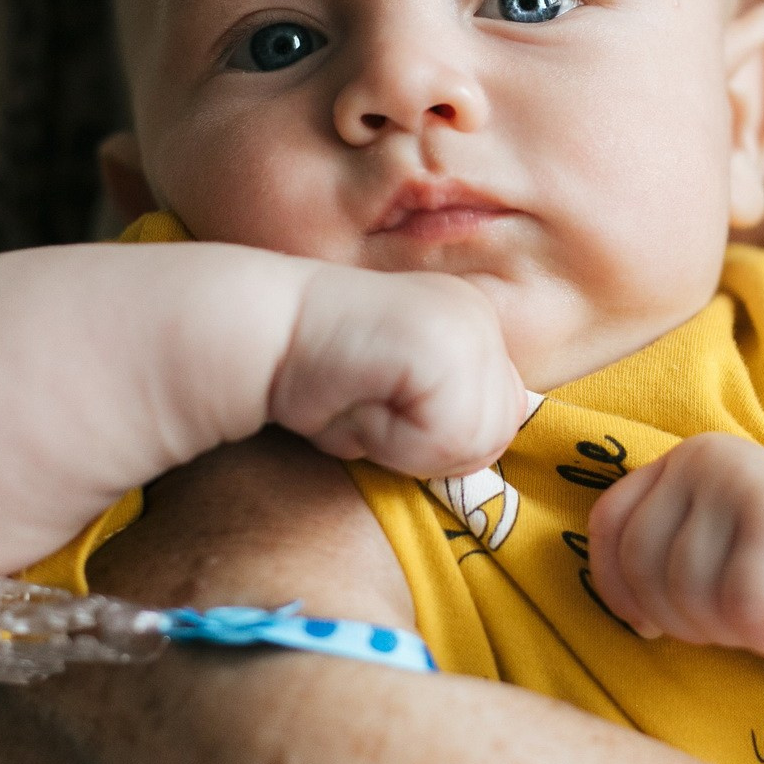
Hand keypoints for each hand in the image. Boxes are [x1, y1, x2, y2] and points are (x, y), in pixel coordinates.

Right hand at [269, 266, 529, 478]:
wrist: (262, 334)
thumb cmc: (316, 375)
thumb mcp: (400, 399)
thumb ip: (448, 416)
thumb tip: (486, 449)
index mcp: (471, 322)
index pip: (501, 417)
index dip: (440, 437)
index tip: (382, 403)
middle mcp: (478, 314)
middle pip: (497, 433)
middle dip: (429, 448)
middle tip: (368, 407)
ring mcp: (466, 324)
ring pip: (473, 442)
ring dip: (408, 447)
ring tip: (362, 403)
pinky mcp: (444, 346)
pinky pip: (444, 438)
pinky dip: (395, 443)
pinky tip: (358, 402)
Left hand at [586, 433, 763, 657]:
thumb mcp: (703, 546)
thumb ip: (649, 549)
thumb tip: (570, 581)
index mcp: (676, 461)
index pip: (606, 529)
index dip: (618, 589)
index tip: (652, 621)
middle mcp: (705, 457)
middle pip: (644, 573)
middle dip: (685, 619)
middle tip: (738, 612)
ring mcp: (746, 481)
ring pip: (693, 598)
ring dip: (734, 628)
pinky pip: (745, 610)